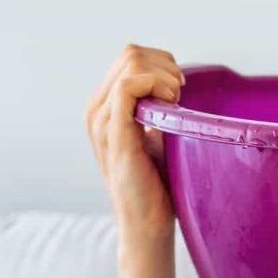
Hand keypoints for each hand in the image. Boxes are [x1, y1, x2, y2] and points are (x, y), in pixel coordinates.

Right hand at [85, 43, 185, 242]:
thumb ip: (156, 109)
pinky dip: (155, 86)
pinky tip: (170, 105)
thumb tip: (177, 85)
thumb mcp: (156, 135)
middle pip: (131, 54)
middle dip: (164, 66)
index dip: (161, 64)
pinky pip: (127, 88)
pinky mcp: (114, 136)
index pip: (130, 57)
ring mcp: (102, 122)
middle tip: (180, 95)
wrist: (148, 223)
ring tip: (176, 102)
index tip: (180, 90)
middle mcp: (97, 110)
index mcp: (105, 107)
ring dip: (164, 76)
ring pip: (131, 65)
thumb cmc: (157, 184)